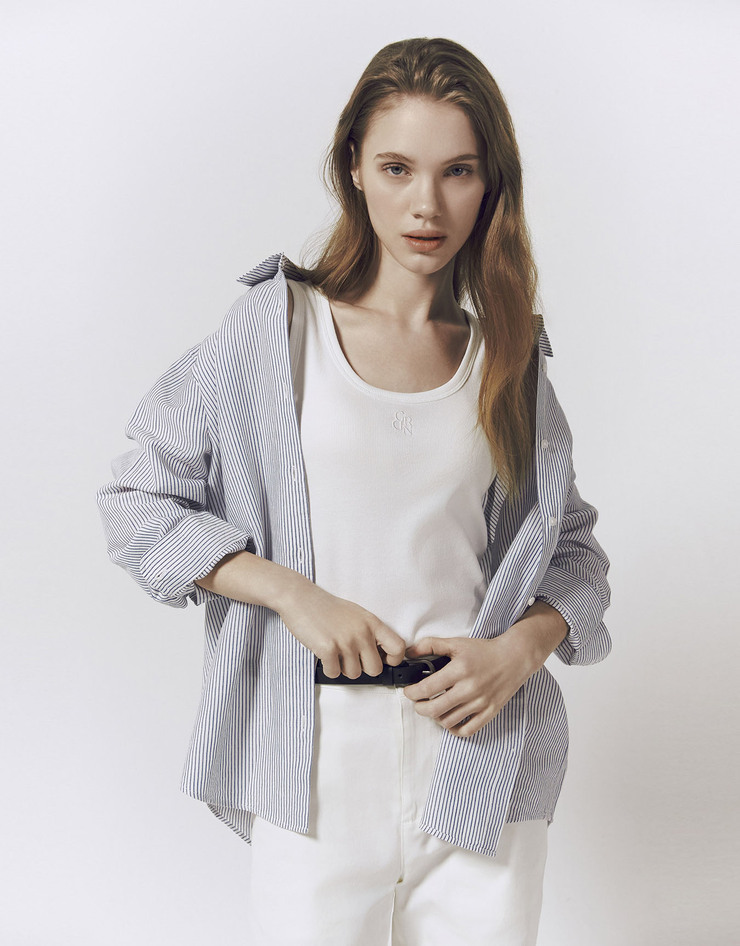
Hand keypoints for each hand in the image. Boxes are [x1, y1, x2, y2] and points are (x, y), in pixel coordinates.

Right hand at [278, 578, 405, 678]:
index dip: (393, 659)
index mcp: (372, 623)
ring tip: (334, 652)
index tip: (383, 660)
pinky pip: (334, 673)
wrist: (300, 597)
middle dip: (362, 668)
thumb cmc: (326, 607)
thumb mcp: (356, 614)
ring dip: (343, 668)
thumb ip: (370, 632)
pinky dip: (328, 668)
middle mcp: (362, 632)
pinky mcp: (328, 649)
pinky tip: (324, 654)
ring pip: (353, 674)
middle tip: (350, 658)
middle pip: (375, 669)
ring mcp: (345, 641)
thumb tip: (381, 655)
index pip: (398, 647)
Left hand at [402, 624, 549, 737]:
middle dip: (420, 708)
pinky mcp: (490, 712)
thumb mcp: (456, 643)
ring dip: (435, 717)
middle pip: (434, 709)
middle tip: (418, 702)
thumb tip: (408, 652)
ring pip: (448, 721)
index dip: (412, 693)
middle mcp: (470, 688)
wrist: (514, 657)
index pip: (427, 688)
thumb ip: (430, 645)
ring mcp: (481, 703)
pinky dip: (454, 729)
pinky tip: (450, 719)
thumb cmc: (484, 650)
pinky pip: (467, 730)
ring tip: (434, 708)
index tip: (409, 691)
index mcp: (460, 670)